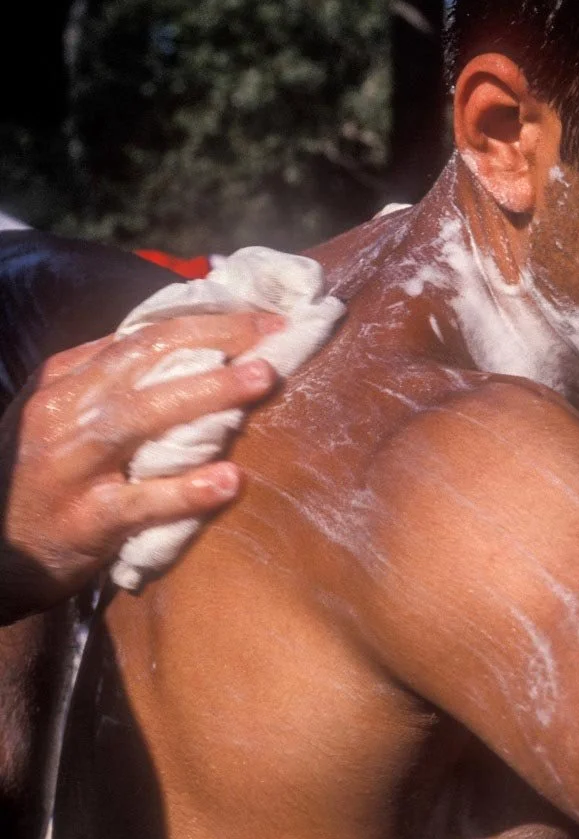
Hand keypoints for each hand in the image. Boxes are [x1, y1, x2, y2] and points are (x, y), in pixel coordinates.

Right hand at [1, 312, 282, 620]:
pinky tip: (228, 481)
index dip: (206, 322)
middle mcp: (63, 414)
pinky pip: (137, 502)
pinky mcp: (82, 520)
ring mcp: (70, 466)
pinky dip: (183, 491)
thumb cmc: (43, 479)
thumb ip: (117, 384)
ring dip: (206, 394)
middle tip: (276, 333)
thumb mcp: (65, 417)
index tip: (264, 317)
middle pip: (144, 362)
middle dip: (214, 340)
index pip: (140, 337)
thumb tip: (200, 349)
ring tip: (262, 379)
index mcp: (63, 382)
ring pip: (140, 417)